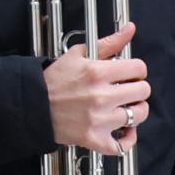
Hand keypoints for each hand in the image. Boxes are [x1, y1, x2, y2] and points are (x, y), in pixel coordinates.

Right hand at [45, 23, 147, 152]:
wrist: (32, 105)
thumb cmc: (53, 81)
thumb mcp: (78, 54)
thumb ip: (108, 43)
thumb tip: (129, 29)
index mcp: (97, 72)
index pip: (139, 68)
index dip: (137, 70)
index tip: (131, 74)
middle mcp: (100, 96)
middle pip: (143, 91)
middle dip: (137, 88)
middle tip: (127, 90)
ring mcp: (98, 119)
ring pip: (139, 115)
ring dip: (136, 111)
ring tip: (126, 107)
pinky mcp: (93, 139)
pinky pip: (122, 145)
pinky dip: (127, 139)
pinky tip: (124, 130)